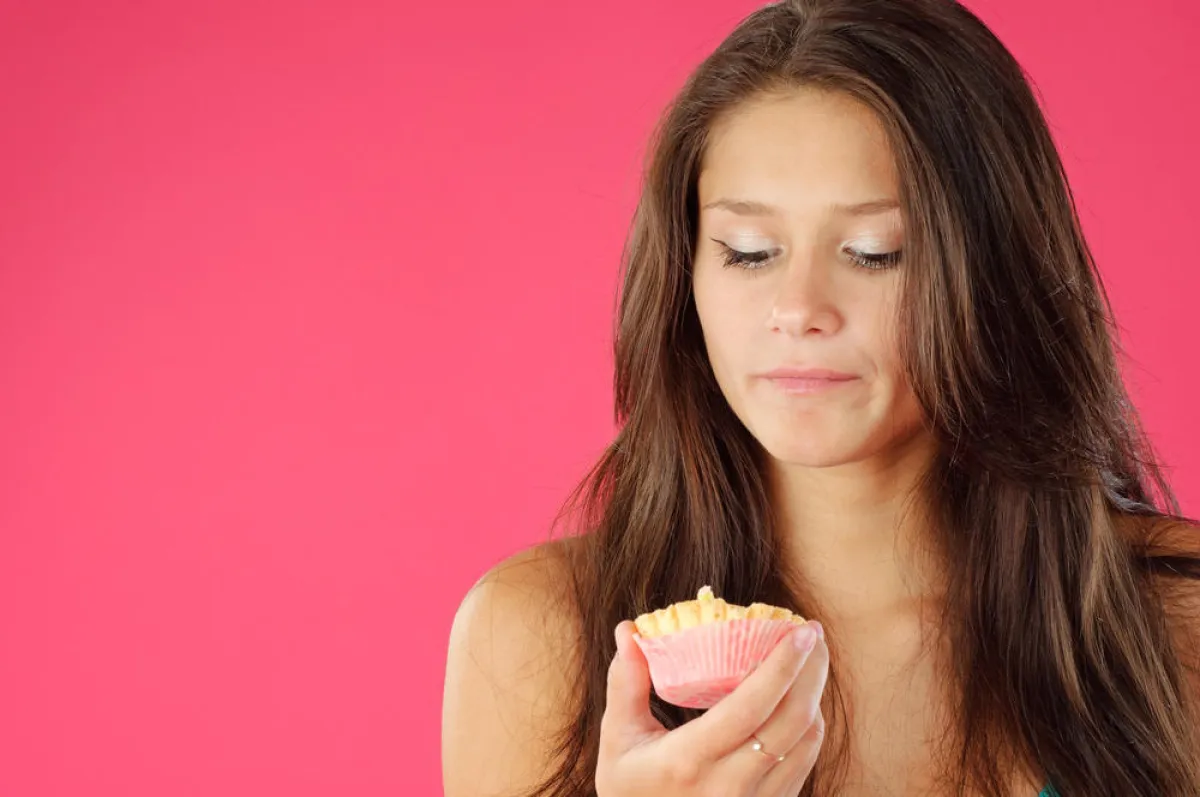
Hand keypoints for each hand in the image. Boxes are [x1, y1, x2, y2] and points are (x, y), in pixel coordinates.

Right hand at [596, 618, 828, 796]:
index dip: (781, 666)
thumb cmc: (630, 789)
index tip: (800, 631)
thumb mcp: (618, 740)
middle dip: (810, 671)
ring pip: (805, 743)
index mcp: (689, 761)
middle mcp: (729, 786)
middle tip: (811, 634)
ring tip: (810, 659)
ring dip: (814, 695)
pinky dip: (809, 725)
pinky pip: (803, 762)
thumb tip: (628, 630)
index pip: (750, 707)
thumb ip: (625, 684)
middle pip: (791, 721)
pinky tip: (801, 699)